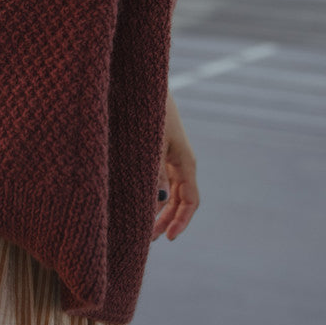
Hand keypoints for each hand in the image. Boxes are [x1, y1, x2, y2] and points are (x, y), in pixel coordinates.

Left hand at [153, 89, 198, 240]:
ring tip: (138, 229)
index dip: (182, 221)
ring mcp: (169, 158)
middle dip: (165, 222)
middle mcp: (180, 162)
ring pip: (168, 193)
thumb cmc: (148, 111)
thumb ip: (154, 172)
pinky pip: (158, 181)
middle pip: (178, 201)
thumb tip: (158, 201)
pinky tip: (134, 205)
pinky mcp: (157, 152)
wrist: (143, 83)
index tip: (168, 238)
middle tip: (146, 241)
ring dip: (156, 211)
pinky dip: (149, 195)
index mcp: (185, 161)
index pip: (190, 200)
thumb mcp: (151, 142)